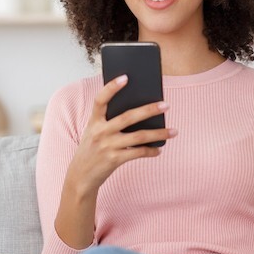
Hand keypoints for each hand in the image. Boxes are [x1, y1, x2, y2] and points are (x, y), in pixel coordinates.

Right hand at [66, 74, 175, 196]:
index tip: (125, 77)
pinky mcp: (114, 160)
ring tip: (174, 131)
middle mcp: (100, 132)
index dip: (111, 88)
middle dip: (149, 110)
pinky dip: (151, 151)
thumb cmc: (91, 149)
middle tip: (166, 105)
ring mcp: (107, 146)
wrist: (80, 176)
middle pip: (128, 117)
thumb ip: (110, 122)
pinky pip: (138, 153)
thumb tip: (141, 113)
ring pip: (138, 137)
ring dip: (159, 133)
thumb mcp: (94, 132)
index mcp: (93, 121)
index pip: (100, 100)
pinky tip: (159, 149)